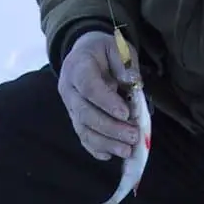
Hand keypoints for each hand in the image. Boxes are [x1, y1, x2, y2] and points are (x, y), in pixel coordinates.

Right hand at [58, 30, 141, 160]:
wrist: (85, 54)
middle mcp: (69, 90)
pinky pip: (83, 138)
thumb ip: (124, 64)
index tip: (126, 114)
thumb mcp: (117, 48)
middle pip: (85, 113)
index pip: (88, 87)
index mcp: (77, 67)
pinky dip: (96, 149)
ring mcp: (70, 107)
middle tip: (133, 136)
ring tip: (127, 151)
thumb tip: (132, 83)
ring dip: (106, 143)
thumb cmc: (104, 52)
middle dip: (111, 128)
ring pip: (83, 130)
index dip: (106, 102)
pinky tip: (111, 155)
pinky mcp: (75, 119)